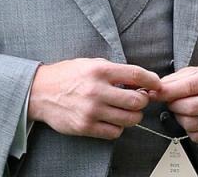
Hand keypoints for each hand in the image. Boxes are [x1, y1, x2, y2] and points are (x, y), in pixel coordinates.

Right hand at [29, 58, 160, 139]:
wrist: (39, 92)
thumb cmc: (69, 75)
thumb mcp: (93, 64)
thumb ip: (116, 71)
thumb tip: (141, 81)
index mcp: (101, 71)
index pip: (136, 75)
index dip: (152, 81)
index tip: (157, 84)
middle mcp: (97, 91)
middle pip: (136, 101)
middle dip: (143, 101)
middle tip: (140, 99)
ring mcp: (91, 110)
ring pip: (129, 119)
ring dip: (133, 116)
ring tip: (127, 110)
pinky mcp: (84, 126)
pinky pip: (114, 132)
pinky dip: (118, 128)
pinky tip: (113, 120)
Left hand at [156, 65, 197, 143]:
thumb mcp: (197, 72)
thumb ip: (176, 79)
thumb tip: (157, 90)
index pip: (188, 87)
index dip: (167, 92)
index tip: (155, 94)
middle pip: (189, 108)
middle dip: (174, 106)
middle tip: (172, 102)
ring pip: (191, 124)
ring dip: (180, 119)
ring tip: (183, 111)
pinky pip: (197, 137)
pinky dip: (190, 130)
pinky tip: (195, 119)